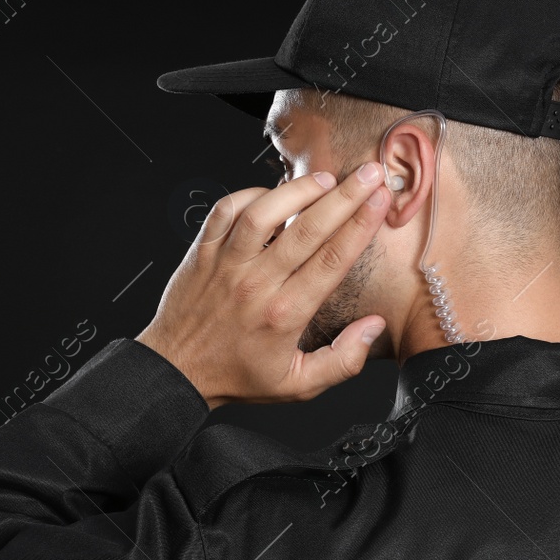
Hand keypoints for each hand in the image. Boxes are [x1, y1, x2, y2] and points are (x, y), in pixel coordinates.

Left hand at [135, 163, 390, 408]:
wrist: (177, 372)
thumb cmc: (238, 376)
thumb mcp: (298, 385)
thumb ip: (342, 361)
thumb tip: (373, 327)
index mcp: (285, 314)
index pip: (332, 260)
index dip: (361, 225)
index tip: (381, 201)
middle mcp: (256, 284)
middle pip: (308, 229)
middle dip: (345, 197)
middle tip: (369, 175)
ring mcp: (227, 264)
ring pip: (263, 213)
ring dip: (298, 190)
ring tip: (327, 180)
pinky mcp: (203, 252)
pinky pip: (225, 211)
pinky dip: (250, 195)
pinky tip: (272, 194)